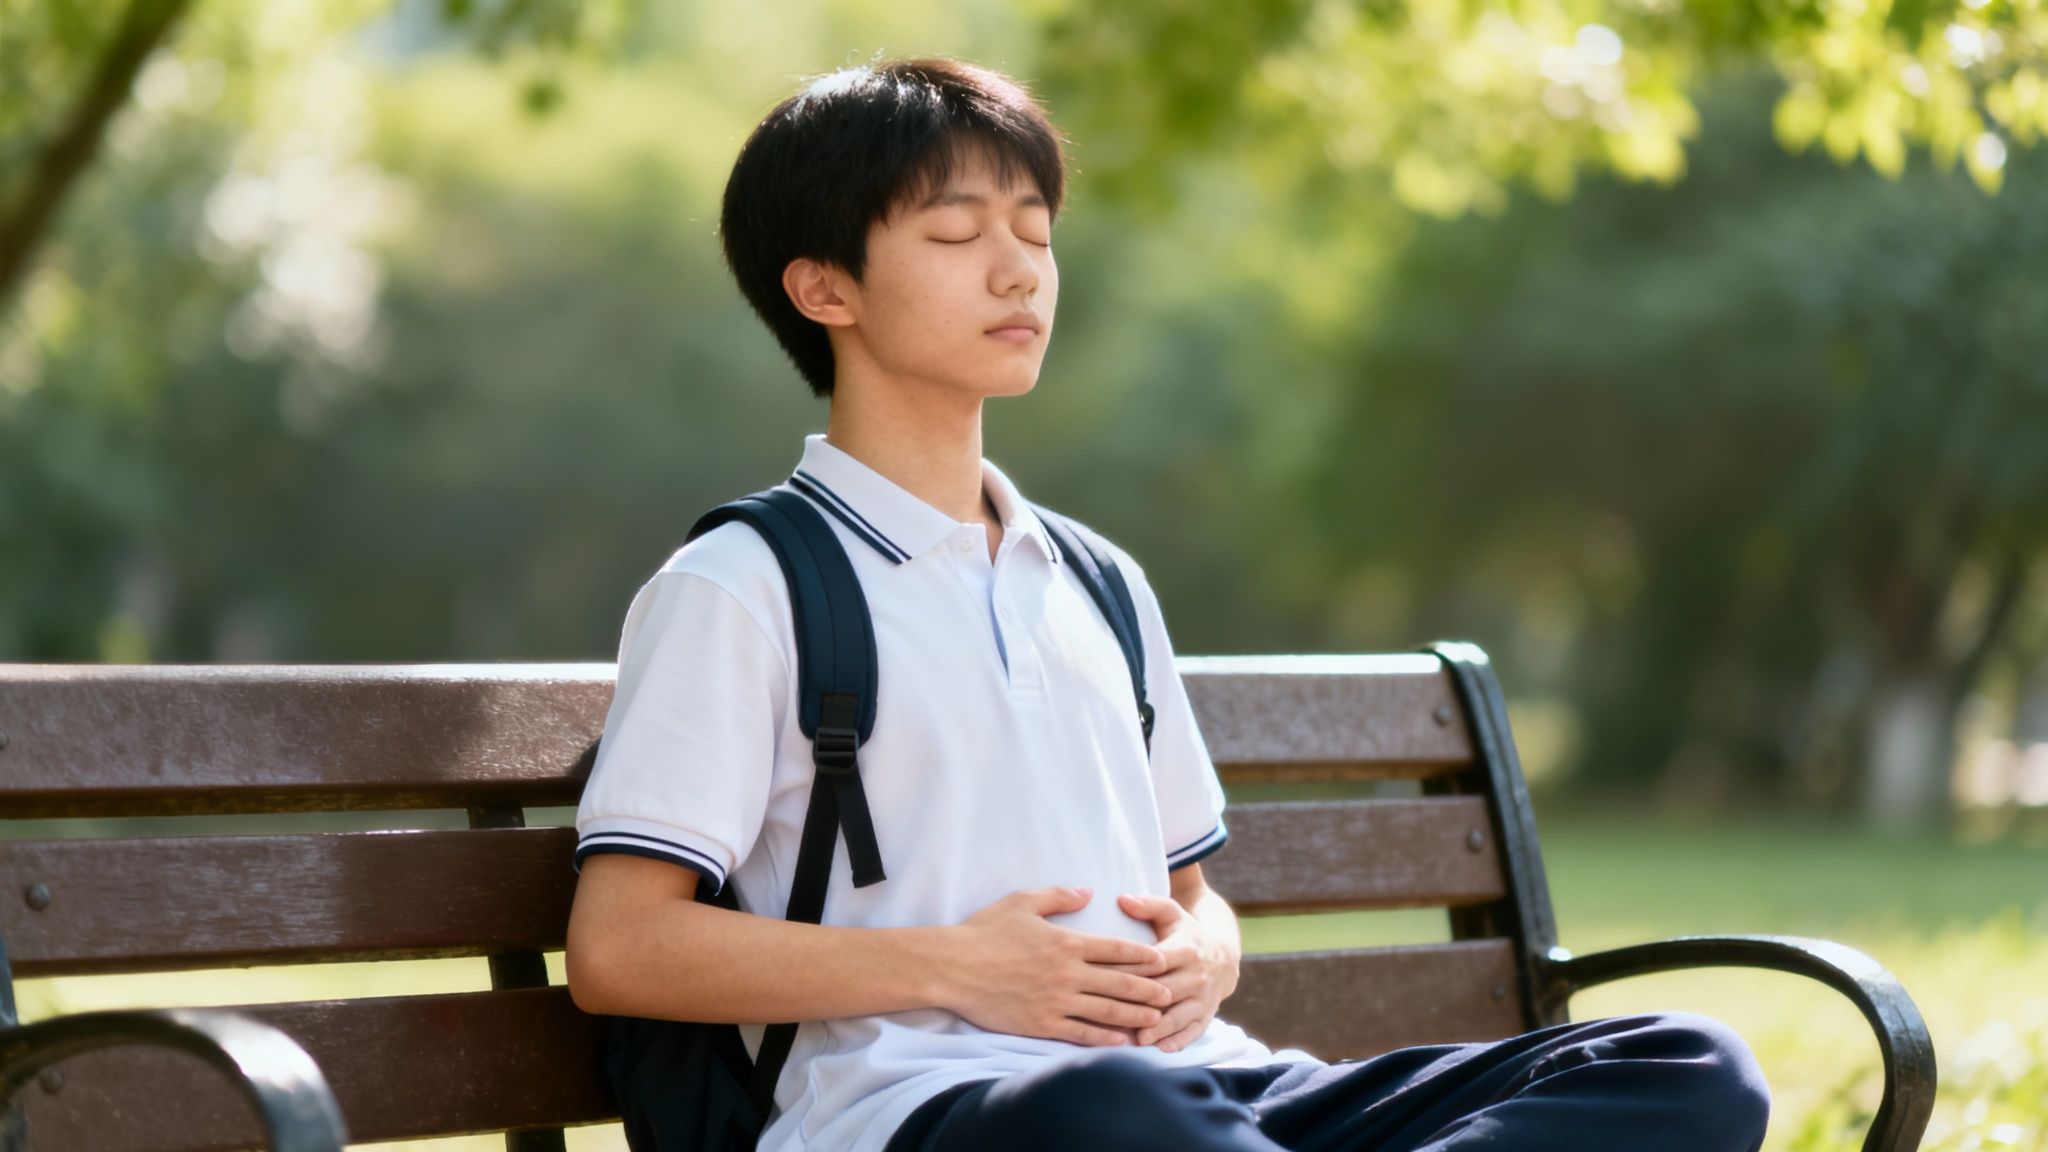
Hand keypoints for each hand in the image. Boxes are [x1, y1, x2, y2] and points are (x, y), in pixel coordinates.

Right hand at [936, 886, 1176, 1047]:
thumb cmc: (984, 931)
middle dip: (1148, 989)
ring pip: (1106, 1010)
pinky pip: (1081, 1033)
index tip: (1162, 960)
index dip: (1141, 955)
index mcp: (1066, 943)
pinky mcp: (1041, 1023)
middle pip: (1119, 982)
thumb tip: (1087, 892)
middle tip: (1170, 993)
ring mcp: (1056, 1001)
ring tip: (1156, 1018)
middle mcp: (1068, 973)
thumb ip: (1059, 897)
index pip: (1114, 949)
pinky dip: (1104, 1038)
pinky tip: (1122, 1041)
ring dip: (1134, 1015)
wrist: (952, 967)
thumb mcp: (1022, 903)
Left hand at [1110, 892, 1238, 1052]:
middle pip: (1167, 991)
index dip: (1131, 970)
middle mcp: (1197, 975)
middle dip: (1142, 1003)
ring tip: (1138, 1039)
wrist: (1224, 956)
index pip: (1156, 962)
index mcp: (1186, 949)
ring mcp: (1204, 997)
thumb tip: (1122, 899)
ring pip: (1181, 1015)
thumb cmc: (1186, 933)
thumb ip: (1148, 905)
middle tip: (1113, 1013)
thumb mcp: (1172, 914)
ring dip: (1160, 1028)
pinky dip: (1179, 1040)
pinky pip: (1194, 1030)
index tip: (1103, 976)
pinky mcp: (1207, 1015)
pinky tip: (1161, 1048)